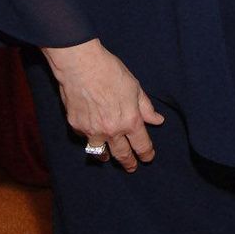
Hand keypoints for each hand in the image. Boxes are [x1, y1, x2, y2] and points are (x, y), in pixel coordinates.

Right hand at [42, 39, 163, 172]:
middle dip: (128, 163)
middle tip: (132, 168)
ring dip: (106, 156)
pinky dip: (90, 138)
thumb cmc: (110, 72)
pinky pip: (85, 138)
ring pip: (100, 153)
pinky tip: (91, 135)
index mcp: (130, 120)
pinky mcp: (76, 127)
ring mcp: (92, 131)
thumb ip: (146, 107)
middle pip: (122, 155)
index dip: (146, 154)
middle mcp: (112, 131)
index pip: (141, 145)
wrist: (81, 66)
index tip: (148, 158)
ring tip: (109, 157)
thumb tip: (158, 120)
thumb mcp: (135, 87)